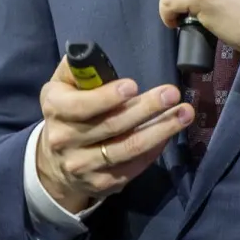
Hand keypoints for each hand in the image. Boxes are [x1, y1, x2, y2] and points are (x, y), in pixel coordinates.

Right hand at [35, 57, 191, 214]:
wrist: (55, 162)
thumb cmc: (67, 111)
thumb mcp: (62, 85)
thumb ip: (77, 69)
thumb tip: (93, 56)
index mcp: (56, 110)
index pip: (81, 106)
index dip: (107, 97)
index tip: (134, 85)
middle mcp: (65, 141)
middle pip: (111, 126)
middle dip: (146, 109)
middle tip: (172, 94)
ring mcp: (84, 166)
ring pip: (127, 149)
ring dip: (160, 130)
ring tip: (184, 113)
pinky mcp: (102, 183)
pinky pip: (133, 166)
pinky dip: (155, 150)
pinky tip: (170, 133)